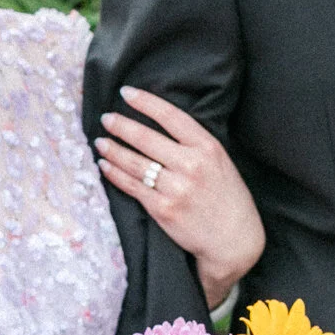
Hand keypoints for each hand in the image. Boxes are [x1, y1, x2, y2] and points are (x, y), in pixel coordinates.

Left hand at [97, 87, 264, 307]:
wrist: (234, 241)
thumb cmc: (228, 199)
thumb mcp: (220, 162)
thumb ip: (194, 145)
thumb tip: (159, 124)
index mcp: (208, 147)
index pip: (170, 116)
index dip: (145, 102)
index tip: (126, 93)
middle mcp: (191, 165)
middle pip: (146, 138)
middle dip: (120, 125)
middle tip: (106, 118)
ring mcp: (176, 188)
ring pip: (134, 162)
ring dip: (112, 149)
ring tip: (100, 142)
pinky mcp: (163, 209)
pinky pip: (132, 186)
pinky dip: (115, 174)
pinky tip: (105, 165)